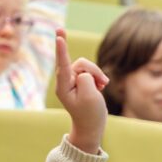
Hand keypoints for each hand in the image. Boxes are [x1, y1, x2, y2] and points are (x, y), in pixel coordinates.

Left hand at [54, 29, 107, 154]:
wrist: (91, 125)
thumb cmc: (90, 113)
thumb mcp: (90, 96)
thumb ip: (85, 78)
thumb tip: (82, 71)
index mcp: (63, 86)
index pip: (63, 64)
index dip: (62, 49)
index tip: (59, 36)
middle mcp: (65, 81)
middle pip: (80, 64)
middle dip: (93, 71)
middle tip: (103, 84)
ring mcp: (72, 80)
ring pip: (86, 66)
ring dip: (97, 75)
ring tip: (102, 87)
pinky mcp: (79, 80)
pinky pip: (90, 70)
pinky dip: (97, 77)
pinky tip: (100, 86)